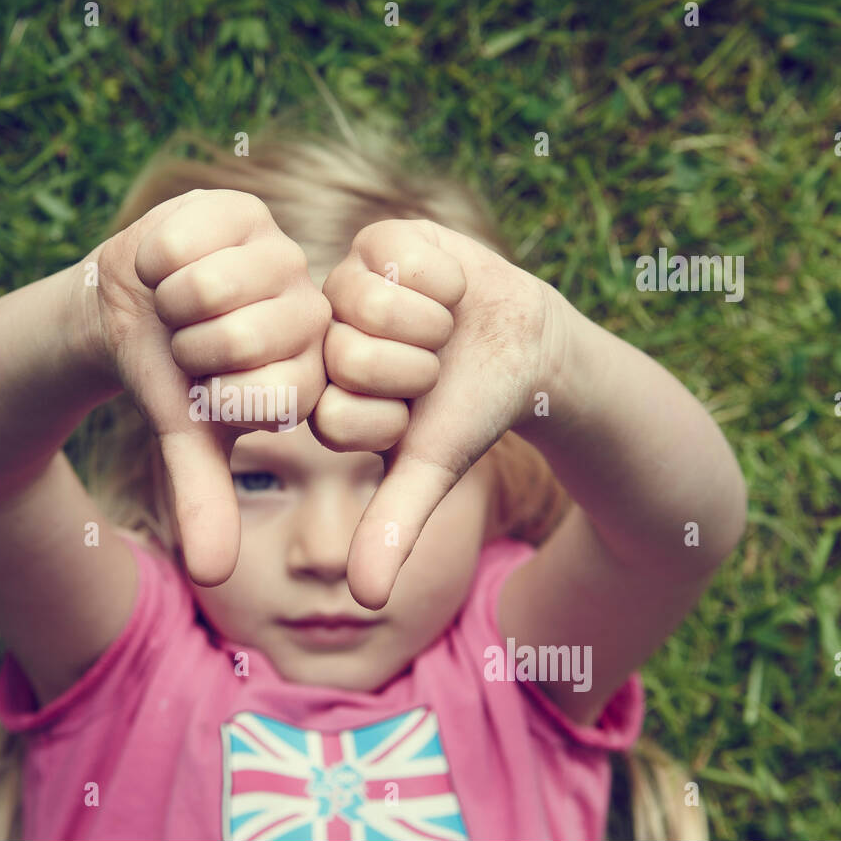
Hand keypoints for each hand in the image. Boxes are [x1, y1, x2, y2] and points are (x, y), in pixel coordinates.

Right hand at [90, 189, 330, 586]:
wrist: (126, 312)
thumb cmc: (169, 379)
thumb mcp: (187, 438)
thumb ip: (206, 500)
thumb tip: (212, 578)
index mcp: (312, 368)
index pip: (277, 392)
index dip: (219, 393)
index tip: (207, 384)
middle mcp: (310, 309)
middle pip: (246, 336)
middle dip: (191, 346)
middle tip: (189, 338)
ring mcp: (279, 253)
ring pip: (213, 287)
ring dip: (171, 302)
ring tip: (179, 303)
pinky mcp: (241, 210)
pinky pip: (185, 242)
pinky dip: (156, 260)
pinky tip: (169, 264)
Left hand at [310, 219, 566, 608]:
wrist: (523, 345)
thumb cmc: (469, 410)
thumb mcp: (433, 468)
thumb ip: (393, 527)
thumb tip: (364, 601)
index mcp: (317, 393)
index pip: (335, 412)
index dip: (394, 415)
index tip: (416, 410)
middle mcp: (320, 337)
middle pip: (351, 355)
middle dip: (416, 367)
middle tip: (433, 363)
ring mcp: (347, 283)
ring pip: (375, 304)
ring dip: (433, 321)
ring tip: (442, 325)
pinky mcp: (379, 240)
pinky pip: (401, 257)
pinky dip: (444, 276)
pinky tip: (449, 286)